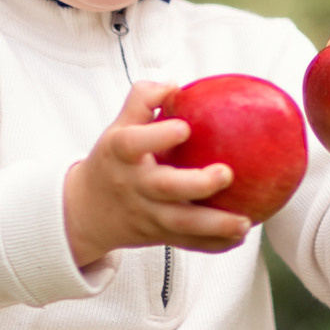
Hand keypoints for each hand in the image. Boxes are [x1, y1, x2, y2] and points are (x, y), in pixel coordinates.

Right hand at [63, 81, 250, 270]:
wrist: (84, 212)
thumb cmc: (112, 160)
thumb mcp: (116, 128)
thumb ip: (141, 100)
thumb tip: (175, 85)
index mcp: (119, 154)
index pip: (133, 143)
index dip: (158, 135)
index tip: (185, 127)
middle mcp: (133, 185)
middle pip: (165, 188)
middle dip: (197, 184)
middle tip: (226, 173)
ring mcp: (146, 214)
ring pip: (181, 223)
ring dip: (214, 226)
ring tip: (245, 222)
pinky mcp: (157, 235)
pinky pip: (188, 242)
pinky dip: (214, 244)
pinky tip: (240, 237)